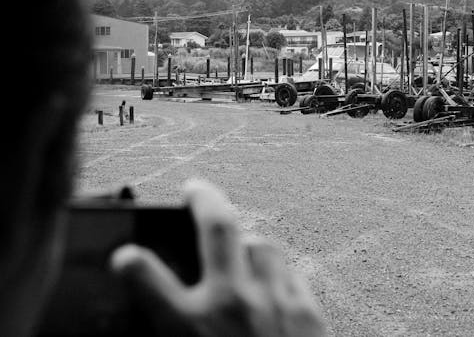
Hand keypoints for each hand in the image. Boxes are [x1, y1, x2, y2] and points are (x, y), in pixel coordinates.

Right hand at [110, 179, 324, 336]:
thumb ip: (173, 333)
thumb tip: (161, 322)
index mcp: (193, 330)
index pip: (146, 278)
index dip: (131, 262)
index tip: (125, 257)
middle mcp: (233, 306)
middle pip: (217, 227)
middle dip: (204, 198)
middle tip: (195, 189)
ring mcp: (275, 302)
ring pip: (261, 242)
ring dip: (247, 239)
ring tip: (238, 241)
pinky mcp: (309, 312)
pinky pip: (290, 270)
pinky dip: (276, 270)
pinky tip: (270, 278)